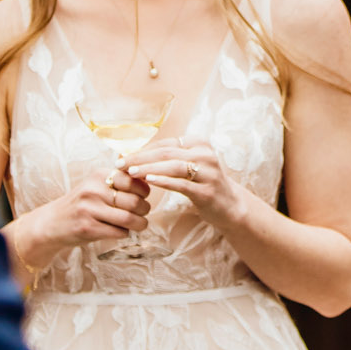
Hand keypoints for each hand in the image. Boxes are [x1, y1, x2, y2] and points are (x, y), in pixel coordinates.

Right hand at [10, 167, 150, 274]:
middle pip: (135, 201)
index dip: (144, 191)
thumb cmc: (81, 204)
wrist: (52, 223)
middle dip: (145, 210)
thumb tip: (149, 181)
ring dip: (139, 224)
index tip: (143, 197)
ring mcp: (89, 209)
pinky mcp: (88, 228)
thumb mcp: (95, 185)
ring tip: (139, 225)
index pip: (134, 181)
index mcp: (98, 175)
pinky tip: (122, 231)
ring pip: (129, 218)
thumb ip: (118, 182)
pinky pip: (119, 232)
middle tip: (143, 214)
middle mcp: (93, 190)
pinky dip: (125, 233)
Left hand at [122, 138, 243, 229]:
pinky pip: (181, 184)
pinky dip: (163, 181)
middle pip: (167, 152)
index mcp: (200, 143)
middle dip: (140, 158)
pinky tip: (148, 181)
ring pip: (173, 166)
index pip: (165, 143)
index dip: (143, 149)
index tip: (123, 156)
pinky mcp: (207, 191)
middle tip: (120, 163)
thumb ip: (169, 158)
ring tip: (131, 172)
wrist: (230, 206)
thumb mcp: (190, 165)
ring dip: (149, 168)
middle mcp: (205, 154)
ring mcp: (208, 172)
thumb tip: (135, 155)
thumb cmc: (203, 184)